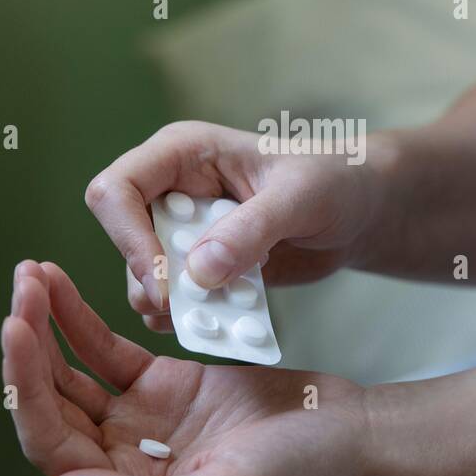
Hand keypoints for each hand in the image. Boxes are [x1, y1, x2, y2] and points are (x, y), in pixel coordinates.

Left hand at [2, 260, 371, 475]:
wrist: (347, 436)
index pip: (53, 443)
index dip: (28, 390)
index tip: (17, 329)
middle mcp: (122, 458)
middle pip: (54, 401)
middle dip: (28, 346)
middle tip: (20, 288)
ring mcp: (140, 418)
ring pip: (72, 370)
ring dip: (46, 325)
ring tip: (30, 275)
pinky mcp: (162, 382)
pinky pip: (106, 348)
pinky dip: (79, 317)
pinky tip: (59, 285)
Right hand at [85, 120, 384, 333]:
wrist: (359, 210)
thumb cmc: (333, 180)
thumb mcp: (299, 198)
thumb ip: (251, 230)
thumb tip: (198, 272)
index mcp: (181, 154)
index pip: (116, 191)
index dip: (128, 239)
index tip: (164, 283)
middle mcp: (171, 190)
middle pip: (123, 238)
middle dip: (149, 279)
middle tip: (186, 310)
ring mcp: (182, 231)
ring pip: (142, 277)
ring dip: (174, 304)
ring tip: (216, 317)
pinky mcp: (199, 267)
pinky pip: (175, 300)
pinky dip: (195, 317)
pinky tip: (227, 321)